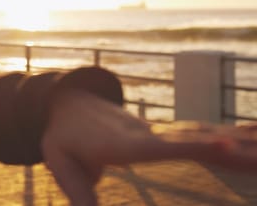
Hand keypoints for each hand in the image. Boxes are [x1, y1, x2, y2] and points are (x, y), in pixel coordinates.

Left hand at [41, 88, 256, 205]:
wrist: (68, 103)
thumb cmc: (62, 138)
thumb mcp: (60, 165)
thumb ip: (79, 194)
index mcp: (123, 143)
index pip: (161, 146)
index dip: (191, 144)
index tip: (224, 143)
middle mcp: (148, 134)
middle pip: (195, 140)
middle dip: (233, 148)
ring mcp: (159, 131)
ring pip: (205, 136)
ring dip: (241, 142)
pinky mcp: (165, 133)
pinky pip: (203, 135)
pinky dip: (232, 135)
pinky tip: (255, 135)